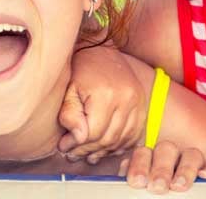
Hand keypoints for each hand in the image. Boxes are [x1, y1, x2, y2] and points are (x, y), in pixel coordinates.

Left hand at [57, 45, 145, 162]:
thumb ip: (69, 114)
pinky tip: (104, 146)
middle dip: (87, 150)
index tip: (63, 146)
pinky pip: (133, 135)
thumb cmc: (80, 69)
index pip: (92, 133)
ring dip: (103, 151)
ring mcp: (138, 102)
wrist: (100, 51)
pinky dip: (118, 145)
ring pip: (121, 140)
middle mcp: (127, 98)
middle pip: (107, 139)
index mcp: (106, 93)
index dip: (76, 145)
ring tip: (86, 153)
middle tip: (72, 154)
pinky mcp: (142, 106)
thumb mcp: (68, 89)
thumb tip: (77, 138)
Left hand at [120, 141, 205, 193]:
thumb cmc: (151, 195)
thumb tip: (126, 178)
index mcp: (150, 159)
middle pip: (166, 150)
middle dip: (161, 168)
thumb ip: (137, 179)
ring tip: (179, 185)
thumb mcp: (142, 189)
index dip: (139, 165)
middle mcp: (171, 157)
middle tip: (157, 187)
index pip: (143, 152)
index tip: (137, 182)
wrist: (167, 194)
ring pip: (191, 155)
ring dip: (185, 169)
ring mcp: (192, 163)